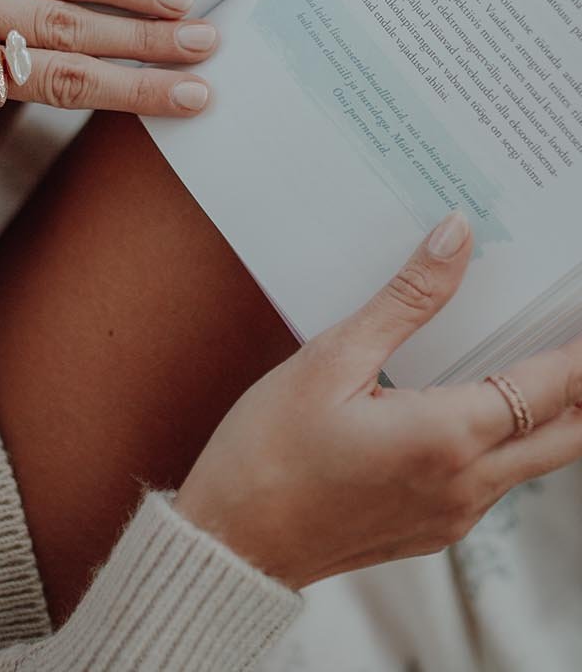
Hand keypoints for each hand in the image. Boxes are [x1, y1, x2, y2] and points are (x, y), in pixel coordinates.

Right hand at [175, 213, 581, 587]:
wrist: (231, 541)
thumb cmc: (269, 449)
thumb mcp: (332, 358)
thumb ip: (406, 298)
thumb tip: (457, 237)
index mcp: (447, 437)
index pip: (550, 387)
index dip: (579, 350)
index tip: (579, 312)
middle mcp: (466, 486)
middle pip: (568, 435)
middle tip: (570, 336)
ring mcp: (454, 516)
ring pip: (533, 462)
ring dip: (544, 413)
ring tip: (526, 358)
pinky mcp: (433, 531)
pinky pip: (493, 482)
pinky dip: (503, 440)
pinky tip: (471, 406)